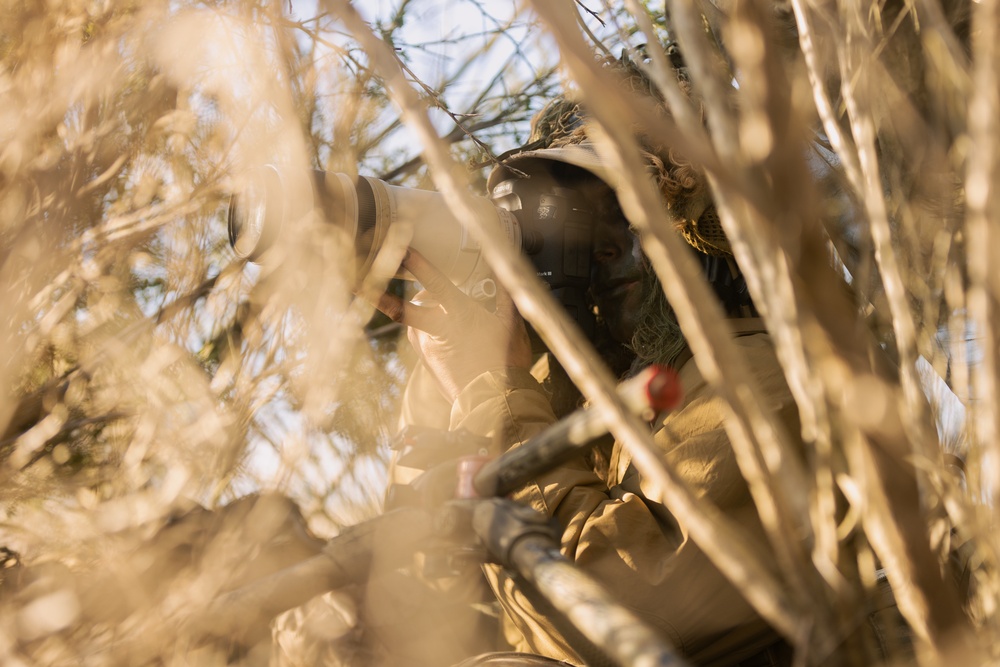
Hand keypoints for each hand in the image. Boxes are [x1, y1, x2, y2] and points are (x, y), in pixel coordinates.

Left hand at [376, 250, 531, 401]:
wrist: (493, 401)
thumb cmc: (505, 362)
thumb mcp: (510, 324)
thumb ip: (503, 295)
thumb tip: (503, 272)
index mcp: (459, 313)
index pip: (434, 281)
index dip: (416, 262)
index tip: (400, 249)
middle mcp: (437, 328)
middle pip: (407, 305)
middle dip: (394, 294)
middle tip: (384, 280)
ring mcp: (427, 347)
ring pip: (412, 321)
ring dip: (417, 312)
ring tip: (433, 309)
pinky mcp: (425, 361)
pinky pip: (418, 338)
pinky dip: (423, 330)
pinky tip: (440, 332)